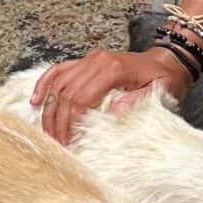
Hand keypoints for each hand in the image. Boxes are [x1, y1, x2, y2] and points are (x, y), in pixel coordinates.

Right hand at [30, 47, 186, 146]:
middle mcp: (97, 61)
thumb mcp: (161, 91)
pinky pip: (58, 70)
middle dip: (58, 121)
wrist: (166, 60)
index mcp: (113, 68)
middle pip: (66, 93)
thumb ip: (137, 101)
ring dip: (49, 109)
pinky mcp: (85, 61)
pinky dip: (45, 84)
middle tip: (57, 144)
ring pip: (58, 83)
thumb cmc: (164, 79)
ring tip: (47, 132)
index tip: (69, 142)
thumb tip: (113, 112)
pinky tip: (36, 100)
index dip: (71, 122)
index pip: (82, 98)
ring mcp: (89, 59)